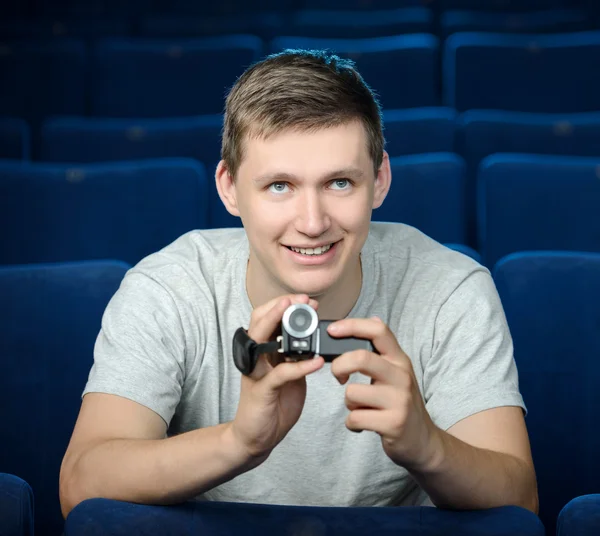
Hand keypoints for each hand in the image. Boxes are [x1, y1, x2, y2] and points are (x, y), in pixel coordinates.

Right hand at [229, 294, 323, 461]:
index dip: (285, 305)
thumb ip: (296, 356)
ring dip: (280, 324)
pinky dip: (299, 366)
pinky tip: (315, 361)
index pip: (267, 318)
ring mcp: (256, 373)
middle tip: (303, 300)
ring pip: (261, 340)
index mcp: (262, 351)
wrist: (257, 437)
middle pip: (259, 321)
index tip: (308, 300)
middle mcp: (255, 357)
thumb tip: (316, 339)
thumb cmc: (274, 404)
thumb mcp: (289, 374)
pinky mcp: (261, 391)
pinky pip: (280, 374)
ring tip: (302, 316)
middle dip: (281, 306)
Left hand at [328, 317, 441, 471]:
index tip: (332, 330)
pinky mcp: (393, 424)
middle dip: (339, 366)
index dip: (352, 325)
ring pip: (352, 393)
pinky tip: (363, 424)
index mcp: (399, 359)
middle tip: (338, 376)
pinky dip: (352, 423)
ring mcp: (399, 400)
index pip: (378, 330)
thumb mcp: (396, 372)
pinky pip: (355, 418)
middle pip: (361, 358)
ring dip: (348, 403)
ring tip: (360, 407)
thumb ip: (381, 350)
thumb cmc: (400, 402)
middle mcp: (401, 376)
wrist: (422, 441)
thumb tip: (373, 317)